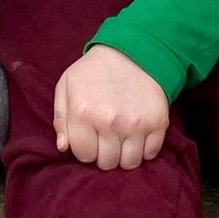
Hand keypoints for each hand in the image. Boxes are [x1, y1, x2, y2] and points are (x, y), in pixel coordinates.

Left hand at [53, 45, 169, 170]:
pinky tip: (135, 135)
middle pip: (107, 163)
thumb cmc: (92, 72)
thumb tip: (63, 148)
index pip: (84, 155)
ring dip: (123, 155)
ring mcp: (136, 124)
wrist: (130, 53)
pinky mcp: (158, 123)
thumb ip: (60, 119)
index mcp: (83, 112)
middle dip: (103, 154)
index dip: (85, 149)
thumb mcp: (66, 87)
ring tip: (120, 139)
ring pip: (130, 163)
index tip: (88, 139)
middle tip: (104, 139)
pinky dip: (143, 150)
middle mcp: (110, 121)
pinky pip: (150, 154)